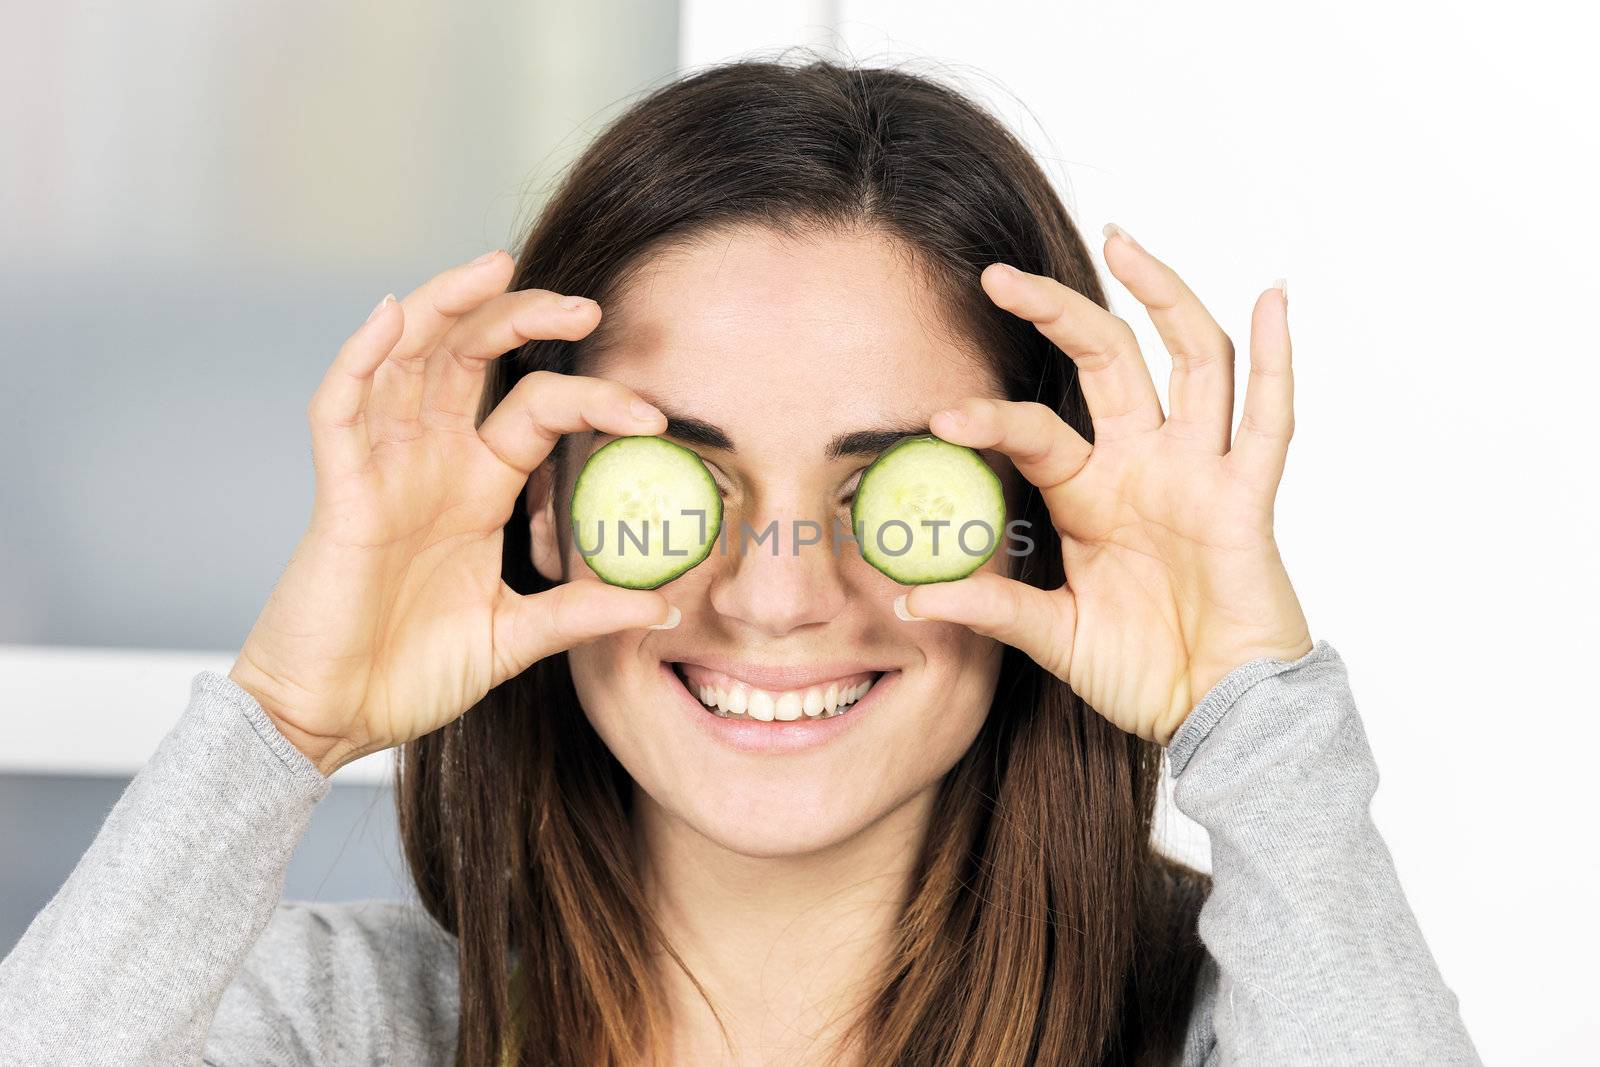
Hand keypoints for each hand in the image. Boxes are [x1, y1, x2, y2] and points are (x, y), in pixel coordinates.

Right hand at [229, 251, 677, 775]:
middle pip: (475, 358)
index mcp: (478, 486)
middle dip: (525, 318)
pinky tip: (392, 314)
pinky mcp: (338, 489)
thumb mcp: (514, 637)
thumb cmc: (410, 674)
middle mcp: (432, 461)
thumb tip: (665, 607)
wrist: (333, 718)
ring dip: (448, 306)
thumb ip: (582, 613)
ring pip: (409, 357)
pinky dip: (362, 355)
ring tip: (496, 267)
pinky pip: (341, 406)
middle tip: (588, 306)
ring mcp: (382, 467)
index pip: (539, 409)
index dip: (594, 399)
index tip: (654, 418)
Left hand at [899, 226, 1312, 744]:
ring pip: (1190, 362)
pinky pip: (1269, 419)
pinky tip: (1272, 296)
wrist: (1214, 716)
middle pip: (1105, 361)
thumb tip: (910, 600)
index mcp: (1090, 493)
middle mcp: (1144, 466)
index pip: (1035, 429)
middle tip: (999, 275)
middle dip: (1057, 311)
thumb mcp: (1054, 636)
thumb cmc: (1141, 672)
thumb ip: (993, 608)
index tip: (938, 416)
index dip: (990, 416)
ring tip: (1121, 241)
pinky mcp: (1248, 497)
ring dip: (1162, 298)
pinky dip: (1277, 356)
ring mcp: (1199, 473)